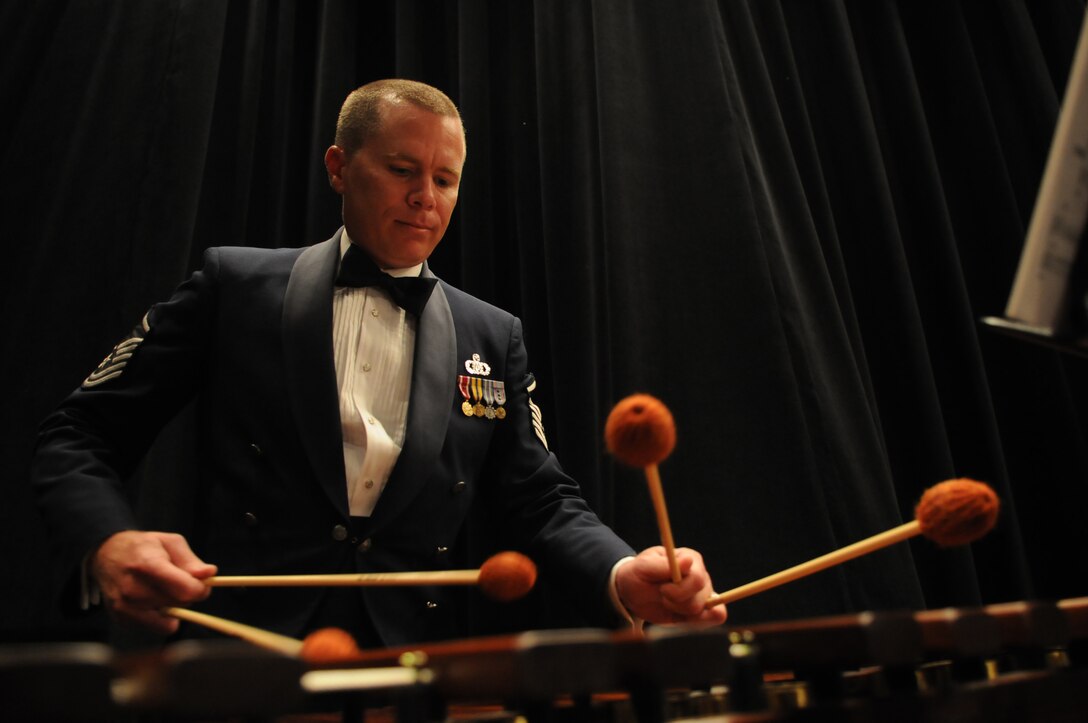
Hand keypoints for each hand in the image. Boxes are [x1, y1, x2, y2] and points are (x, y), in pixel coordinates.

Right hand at [91, 530, 217, 633]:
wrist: (105, 554)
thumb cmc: (143, 547)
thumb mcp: (170, 542)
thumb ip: (191, 560)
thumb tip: (209, 574)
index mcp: (148, 565)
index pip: (184, 590)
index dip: (200, 589)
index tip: (202, 584)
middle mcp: (133, 589)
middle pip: (179, 604)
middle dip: (187, 595)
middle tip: (180, 581)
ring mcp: (124, 607)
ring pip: (169, 619)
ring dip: (173, 607)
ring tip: (163, 589)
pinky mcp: (121, 619)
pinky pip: (156, 626)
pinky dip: (160, 616)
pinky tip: (152, 600)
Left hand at [615, 546, 726, 625]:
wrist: (633, 591)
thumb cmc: (639, 574)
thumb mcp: (643, 567)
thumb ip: (664, 565)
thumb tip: (688, 560)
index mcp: (690, 559)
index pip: (697, 579)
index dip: (679, 589)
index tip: (662, 590)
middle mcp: (701, 576)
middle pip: (700, 599)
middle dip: (676, 603)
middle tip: (662, 596)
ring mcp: (704, 594)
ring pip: (702, 612)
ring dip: (679, 612)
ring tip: (666, 603)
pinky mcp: (702, 610)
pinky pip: (715, 618)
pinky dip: (698, 622)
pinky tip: (680, 616)